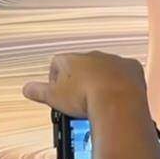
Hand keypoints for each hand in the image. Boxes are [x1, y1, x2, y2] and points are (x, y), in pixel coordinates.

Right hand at [22, 51, 148, 119]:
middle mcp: (93, 56)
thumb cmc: (87, 97)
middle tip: (79, 99)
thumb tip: (28, 89)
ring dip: (101, 81)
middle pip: (83, 65)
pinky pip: (125, 73)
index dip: (56, 78)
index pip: (58, 63)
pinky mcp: (132, 68)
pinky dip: (122, 83)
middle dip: (80, 80)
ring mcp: (114, 61)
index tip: (58, 91)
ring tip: (98, 100)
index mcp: (72, 59)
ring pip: (105, 68)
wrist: (117, 102)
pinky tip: (117, 96)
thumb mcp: (53, 97)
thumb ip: (38, 91)